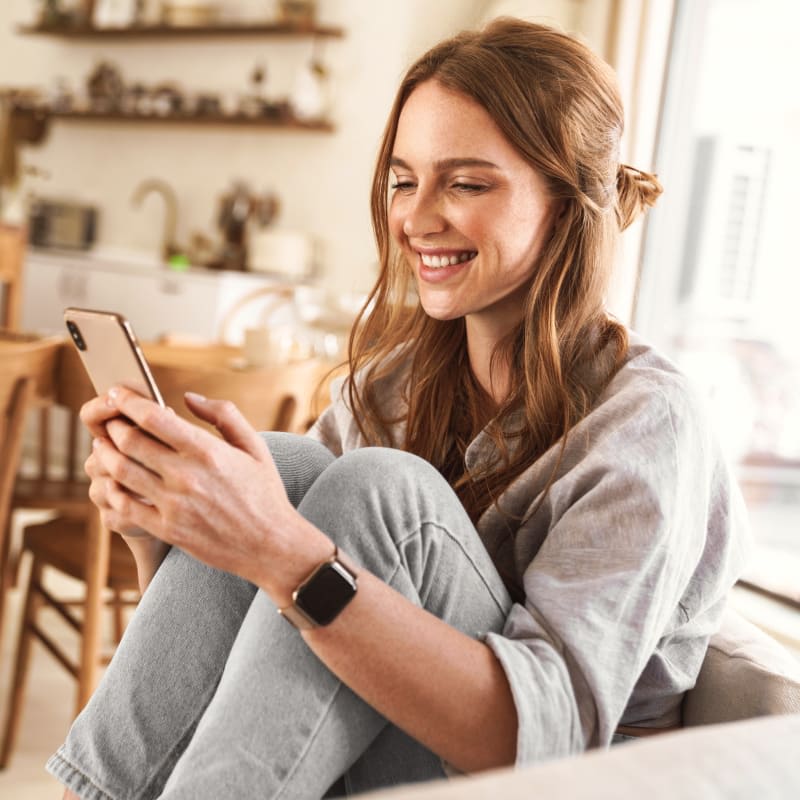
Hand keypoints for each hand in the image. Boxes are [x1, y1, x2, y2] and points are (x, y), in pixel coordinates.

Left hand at [91, 387, 329, 596]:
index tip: (117, 393)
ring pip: (120, 471)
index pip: (153, 418)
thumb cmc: (264, 493)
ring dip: (105, 454)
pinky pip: (124, 505)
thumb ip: (224, 415)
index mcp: (207, 451)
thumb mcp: (255, 447)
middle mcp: (186, 476)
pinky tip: (114, 481)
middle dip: (112, 425)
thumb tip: (189, 397)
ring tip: (104, 446)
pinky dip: (112, 489)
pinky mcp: (166, 529)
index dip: (127, 401)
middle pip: (129, 441)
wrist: (270, 545)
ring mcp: (173, 505)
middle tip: (108, 420)